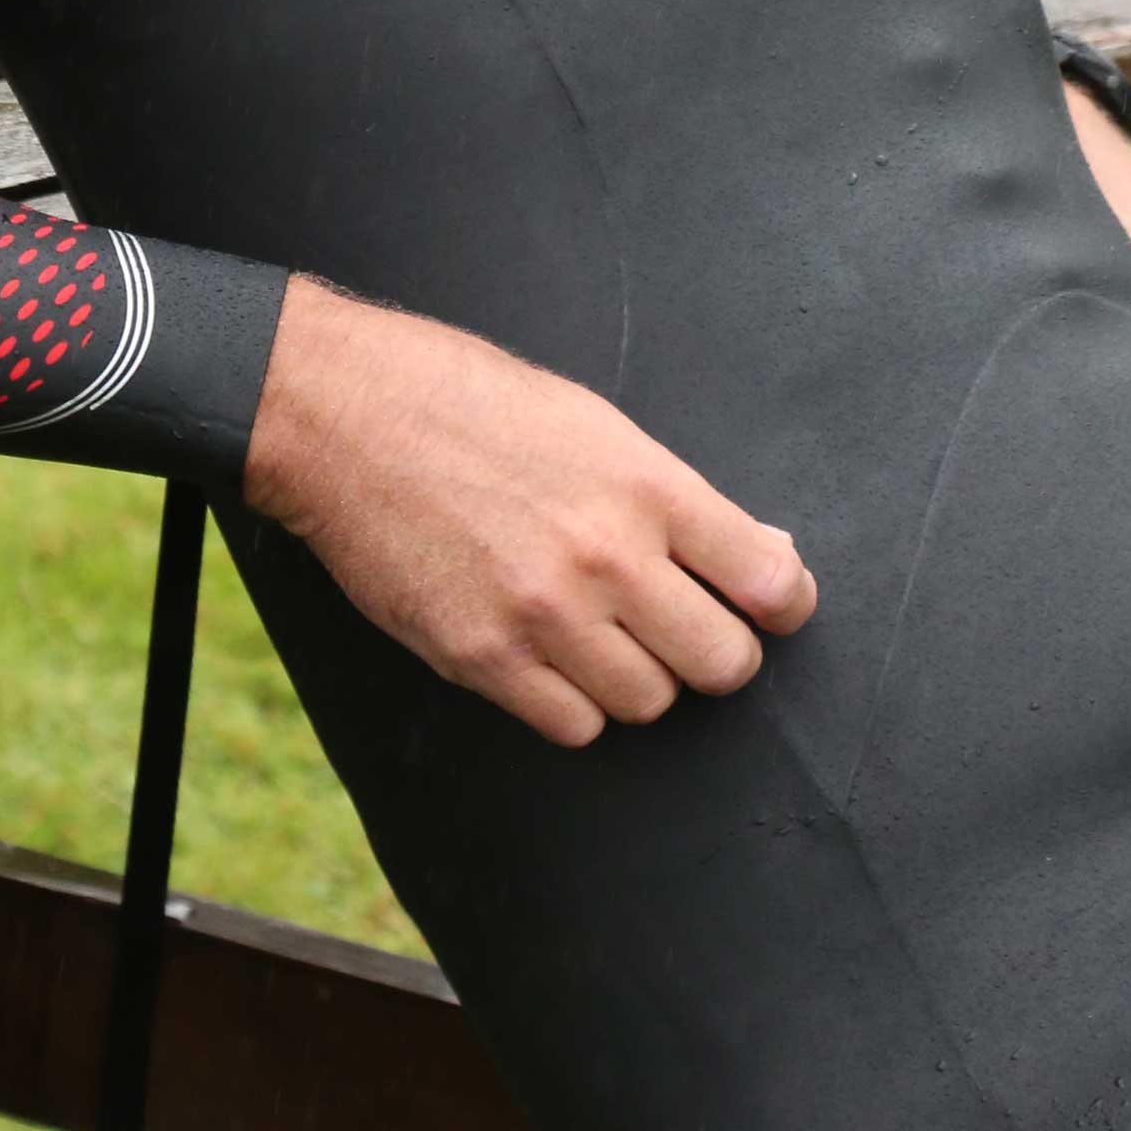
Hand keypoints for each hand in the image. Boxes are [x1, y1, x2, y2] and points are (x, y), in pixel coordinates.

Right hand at [245, 279, 816, 747]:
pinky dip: (573, 703)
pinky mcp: (483, 659)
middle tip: (684, 626)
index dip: (783, 604)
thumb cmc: (472, 404)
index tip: (767, 606)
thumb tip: (764, 556)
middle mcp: (606, 558)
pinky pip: (573, 726)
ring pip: (650, 703)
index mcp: (645, 486)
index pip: (770, 583)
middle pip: (723, 664)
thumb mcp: (594, 423)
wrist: (347, 416)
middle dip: (716, 652)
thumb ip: (675, 499)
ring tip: (603, 632)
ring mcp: (544, 616)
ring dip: (639, 678)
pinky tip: (551, 656)